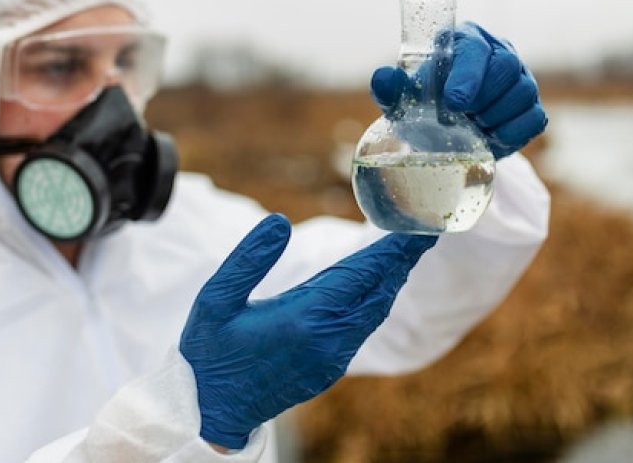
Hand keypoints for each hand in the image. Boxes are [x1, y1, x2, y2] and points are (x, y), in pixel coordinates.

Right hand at [179, 214, 436, 449]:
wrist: (213, 411)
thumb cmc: (210, 353)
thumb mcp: (215, 301)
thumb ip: (248, 259)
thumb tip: (280, 221)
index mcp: (303, 318)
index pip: (360, 274)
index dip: (390, 248)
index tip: (416, 226)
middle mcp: (327, 340)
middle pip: (377, 291)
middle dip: (401, 259)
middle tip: (423, 230)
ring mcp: (332, 357)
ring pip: (374, 311)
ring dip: (391, 279)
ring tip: (404, 252)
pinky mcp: (330, 368)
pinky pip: (363, 327)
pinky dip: (375, 300)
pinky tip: (374, 285)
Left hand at [370, 21, 547, 158]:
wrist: (445, 132)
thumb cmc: (424, 104)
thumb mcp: (403, 99)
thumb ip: (391, 88)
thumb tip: (383, 78)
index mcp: (465, 40)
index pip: (475, 48)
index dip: (468, 75)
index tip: (453, 102)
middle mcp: (499, 52)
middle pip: (506, 67)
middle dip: (483, 99)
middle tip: (462, 117)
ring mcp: (520, 78)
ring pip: (523, 92)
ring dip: (495, 117)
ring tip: (473, 127)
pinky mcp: (532, 106)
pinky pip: (534, 118)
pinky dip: (512, 133)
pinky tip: (491, 138)